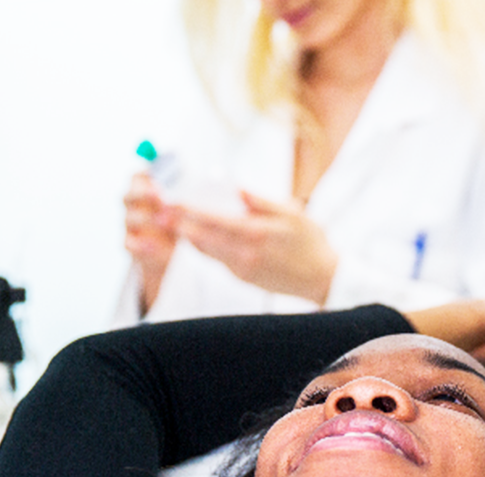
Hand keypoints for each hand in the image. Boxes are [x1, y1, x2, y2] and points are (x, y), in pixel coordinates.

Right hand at [122, 172, 179, 312]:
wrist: (165, 252)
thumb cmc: (177, 221)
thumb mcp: (186, 204)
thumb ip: (192, 191)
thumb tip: (219, 176)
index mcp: (146, 188)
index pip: (139, 175)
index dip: (147, 174)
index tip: (162, 176)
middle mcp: (134, 204)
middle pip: (129, 194)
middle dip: (143, 194)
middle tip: (161, 196)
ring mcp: (130, 224)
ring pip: (129, 218)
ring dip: (145, 219)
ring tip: (162, 221)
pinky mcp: (131, 244)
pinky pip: (129, 243)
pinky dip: (141, 245)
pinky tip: (156, 246)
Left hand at [178, 190, 338, 304]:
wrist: (323, 280)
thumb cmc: (312, 243)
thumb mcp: (294, 214)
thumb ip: (262, 202)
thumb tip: (237, 189)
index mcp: (257, 235)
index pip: (214, 221)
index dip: (189, 211)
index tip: (171, 201)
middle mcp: (245, 255)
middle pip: (203, 239)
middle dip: (180, 224)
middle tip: (160, 211)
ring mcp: (242, 269)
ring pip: (207, 251)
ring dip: (189, 236)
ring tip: (173, 221)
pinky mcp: (243, 278)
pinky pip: (218, 259)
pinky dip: (205, 246)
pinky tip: (197, 235)